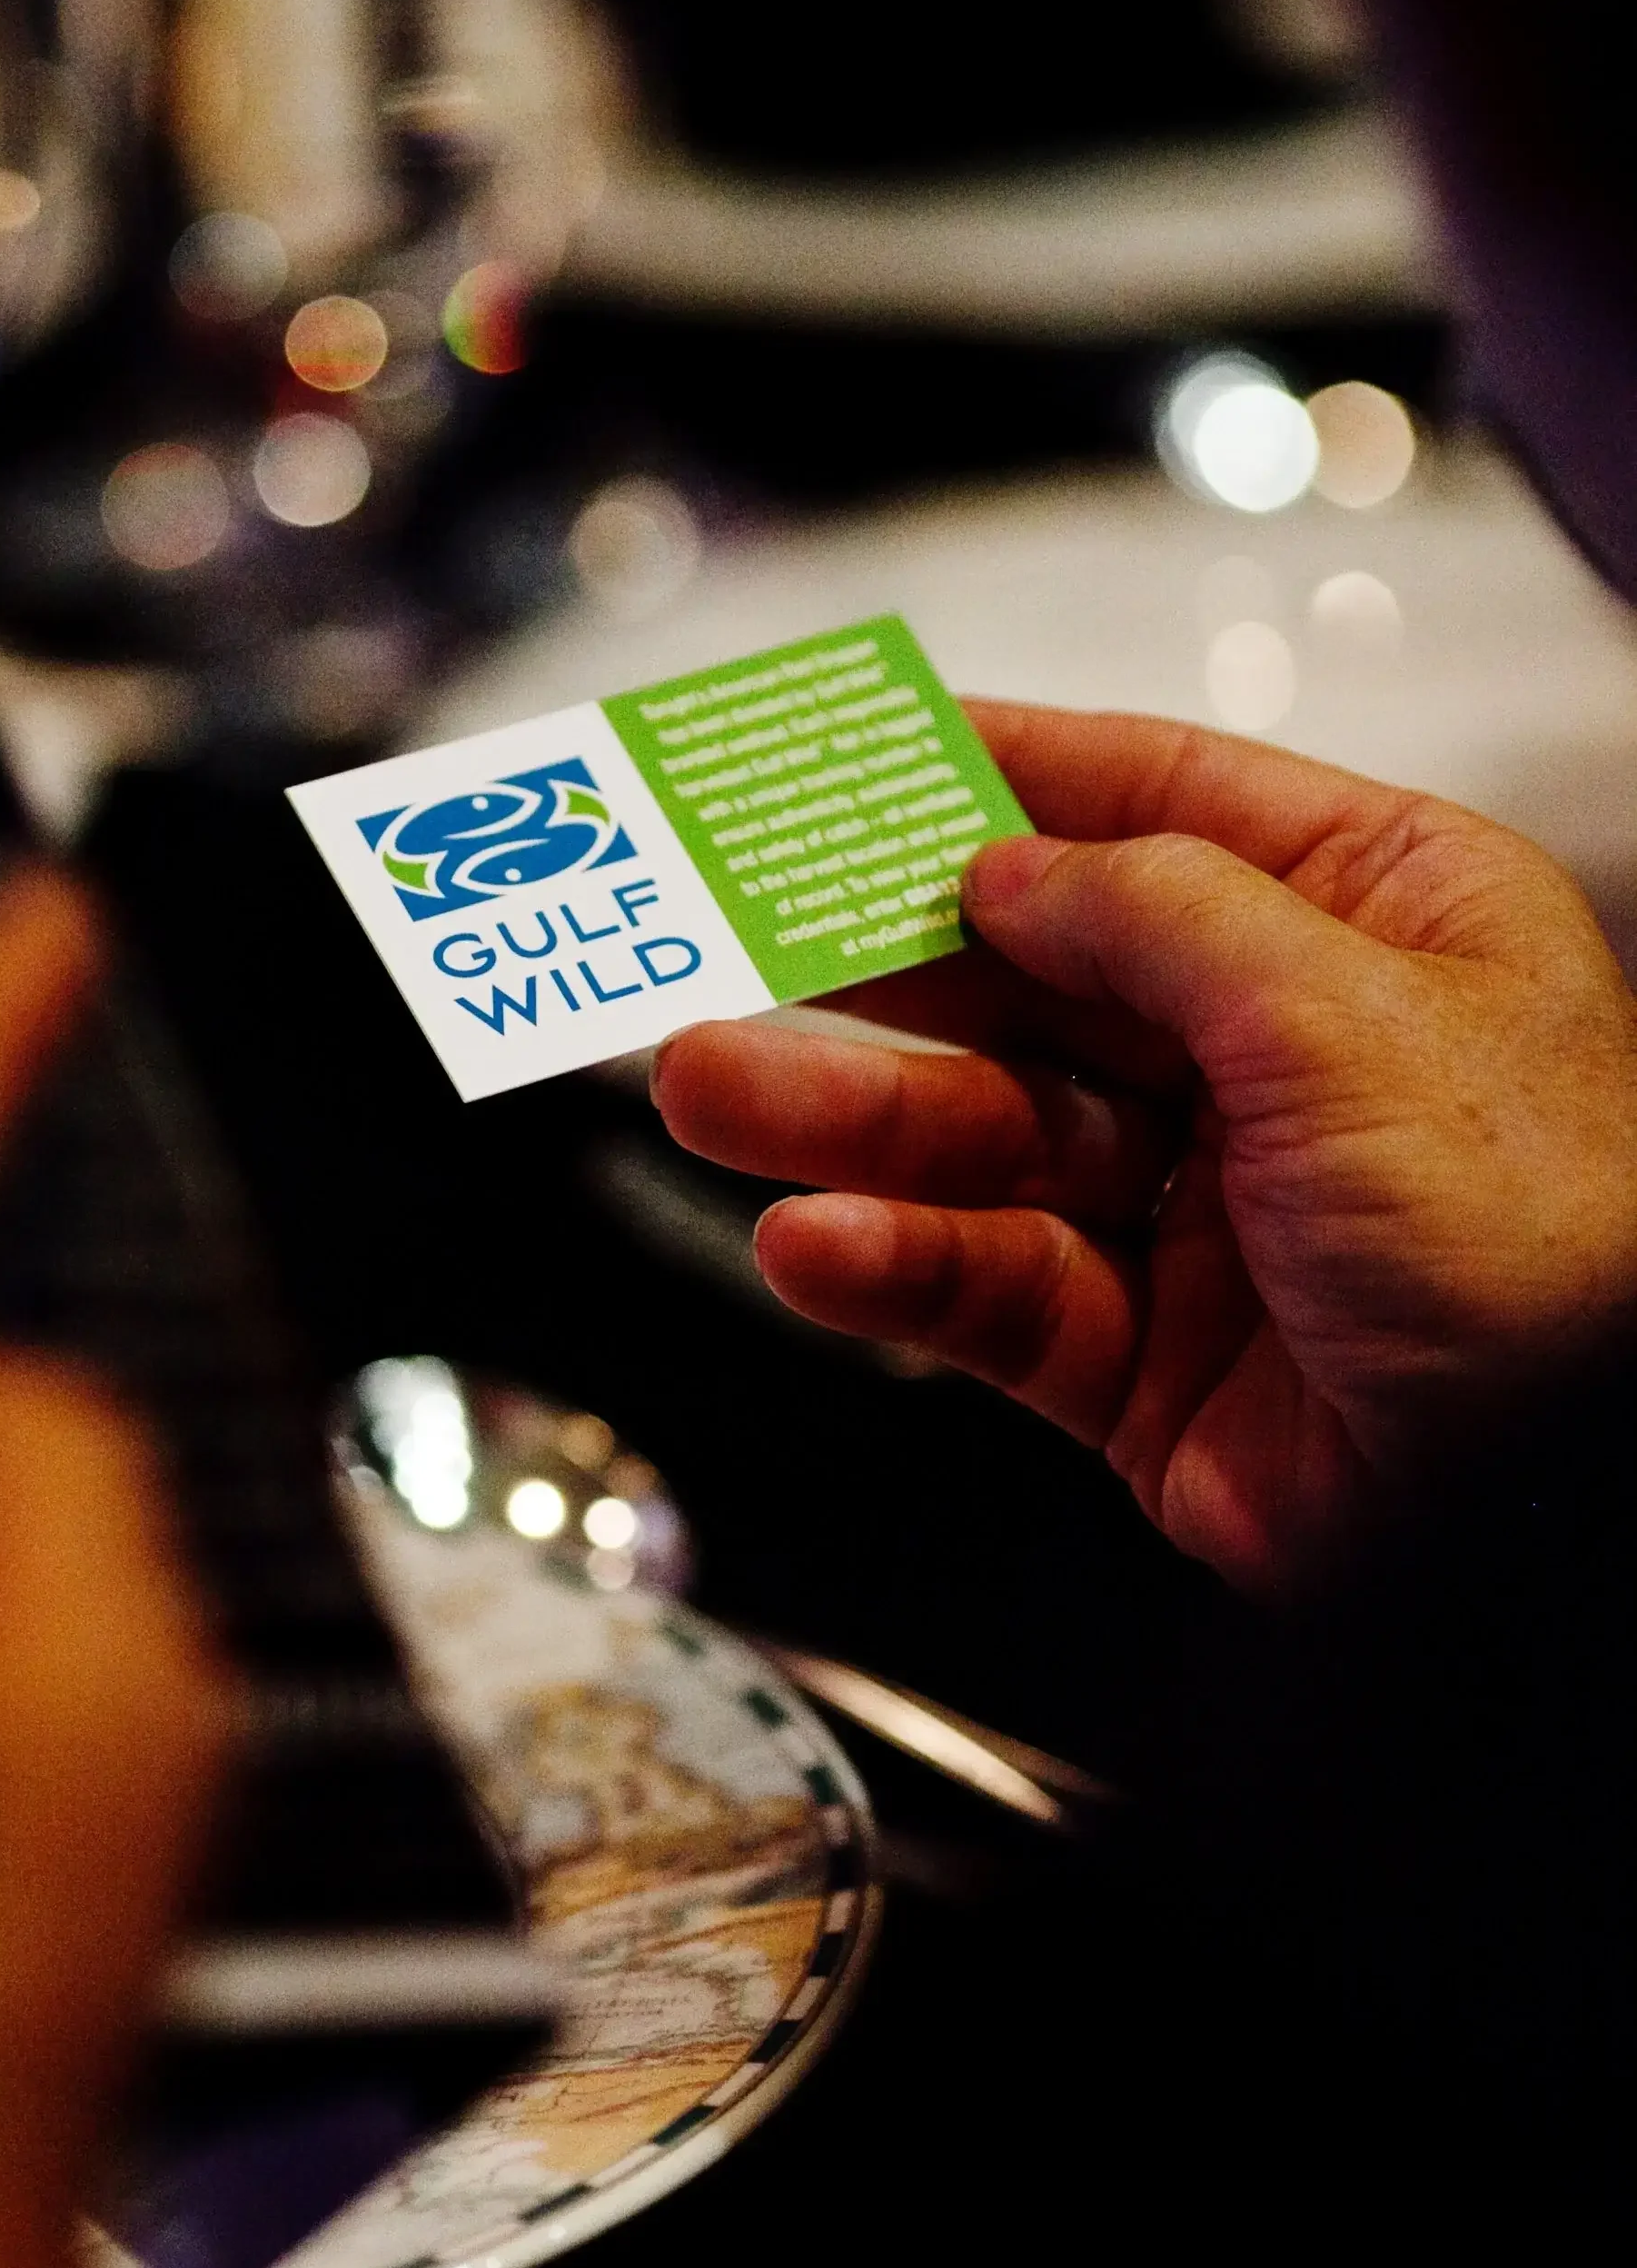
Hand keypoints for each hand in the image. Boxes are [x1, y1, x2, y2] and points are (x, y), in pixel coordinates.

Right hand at [654, 705, 1636, 1589]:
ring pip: (986, 1138)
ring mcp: (1209, 1212)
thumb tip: (1012, 864)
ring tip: (715, 1089)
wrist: (1567, 1517)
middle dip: (875, 963)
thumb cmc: (1558, 1254)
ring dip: (844, 1114)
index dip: (1003, 772)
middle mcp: (1287, 1057)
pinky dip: (897, 1262)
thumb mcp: (1352, 1015)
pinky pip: (992, 1285)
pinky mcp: (1144, 1358)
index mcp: (1379, 927)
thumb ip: (1159, 913)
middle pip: (1035, 979)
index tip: (858, 751)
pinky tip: (821, 1242)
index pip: (1159, 807)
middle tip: (726, 930)